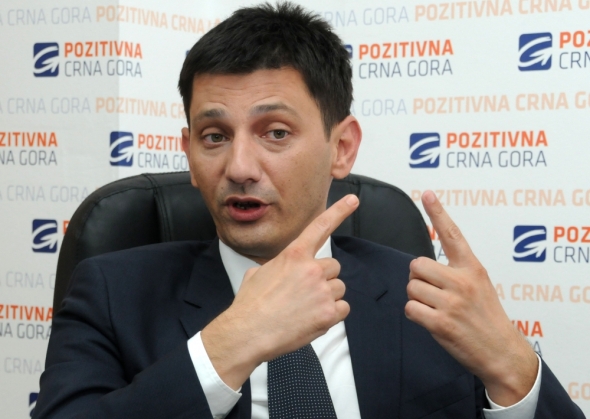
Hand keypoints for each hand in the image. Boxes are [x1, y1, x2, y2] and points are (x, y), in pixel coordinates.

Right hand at [202, 194, 358, 389]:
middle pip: (333, 267)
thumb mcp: (258, 273)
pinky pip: (343, 308)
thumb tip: (282, 272)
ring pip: (338, 288)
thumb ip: (278, 266)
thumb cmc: (250, 305)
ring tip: (304, 308)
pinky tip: (312, 319)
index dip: (339, 211)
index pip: (320, 227)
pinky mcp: (328, 313)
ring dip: (327, 297)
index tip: (353, 200)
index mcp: (293, 255)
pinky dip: (332, 314)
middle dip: (323, 278)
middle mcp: (311, 269)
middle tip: (304, 293)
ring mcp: (321, 291)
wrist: (248, 333)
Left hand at [405, 191, 537, 405]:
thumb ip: (457, 271)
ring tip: (435, 308)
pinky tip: (431, 321)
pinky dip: (415, 315)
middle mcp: (462, 281)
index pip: (452, 234)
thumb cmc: (487, 317)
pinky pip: (410, 308)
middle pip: (416, 265)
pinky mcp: (441, 322)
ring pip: (411, 287)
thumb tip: (423, 267)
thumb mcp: (481, 285)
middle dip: (417, 279)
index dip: (438, 212)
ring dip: (416, 298)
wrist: (502, 352)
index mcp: (472, 268)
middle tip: (432, 292)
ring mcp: (451, 302)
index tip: (427, 193)